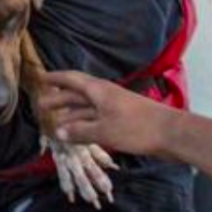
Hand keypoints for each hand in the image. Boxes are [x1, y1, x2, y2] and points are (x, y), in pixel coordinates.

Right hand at [40, 71, 178, 157]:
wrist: (171, 133)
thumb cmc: (137, 128)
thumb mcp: (104, 131)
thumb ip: (80, 131)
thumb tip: (58, 132)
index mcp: (99, 90)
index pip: (72, 79)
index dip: (56, 79)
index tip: (40, 78)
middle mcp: (105, 94)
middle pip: (77, 93)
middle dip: (59, 98)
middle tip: (42, 105)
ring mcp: (115, 106)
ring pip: (87, 107)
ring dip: (71, 112)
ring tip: (56, 121)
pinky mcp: (122, 119)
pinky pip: (97, 117)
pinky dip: (85, 122)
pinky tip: (79, 131)